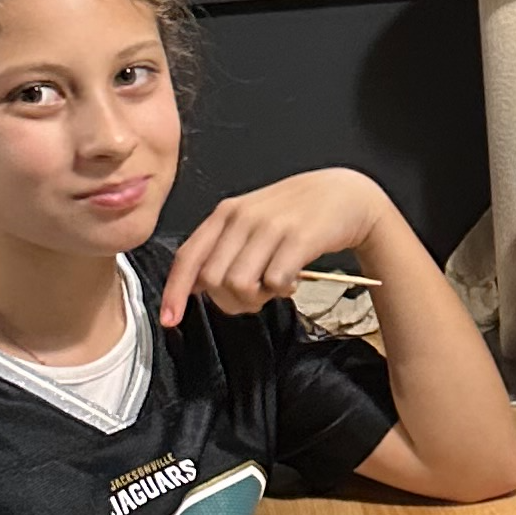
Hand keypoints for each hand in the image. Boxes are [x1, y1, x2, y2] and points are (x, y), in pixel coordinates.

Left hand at [158, 167, 394, 326]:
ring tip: (275, 286)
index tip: (170, 320)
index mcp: (226, 213)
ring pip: (239, 284)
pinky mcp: (298, 238)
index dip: (175, 292)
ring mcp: (270, 226)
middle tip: (254, 296)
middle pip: (213, 280)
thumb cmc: (298, 213)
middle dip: (230, 300)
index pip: (188, 257)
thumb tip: (196, 285)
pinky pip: (275, 281)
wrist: (346, 195)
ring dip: (257, 297)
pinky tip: (293, 280)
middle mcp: (243, 217)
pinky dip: (282, 291)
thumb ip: (224, 248)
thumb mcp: (252, 221)